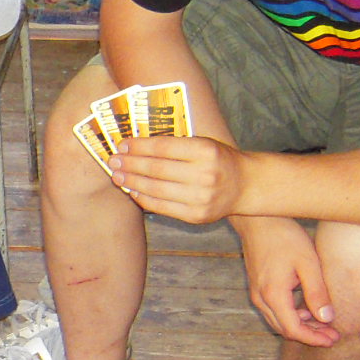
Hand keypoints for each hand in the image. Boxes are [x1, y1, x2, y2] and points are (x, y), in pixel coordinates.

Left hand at [111, 135, 244, 224]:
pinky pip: (162, 207)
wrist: (245, 185)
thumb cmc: (218, 159)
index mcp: (205, 150)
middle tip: (113, 161)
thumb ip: (174, 145)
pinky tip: (132, 191)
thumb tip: (135, 146)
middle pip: (157, 169)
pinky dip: (144, 199)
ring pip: (156, 189)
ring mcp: (201, 198)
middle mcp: (205, 174)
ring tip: (118, 176)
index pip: (163, 148)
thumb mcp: (202, 143)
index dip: (139, 146)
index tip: (122, 144)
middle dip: (130, 164)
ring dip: (132, 182)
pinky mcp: (197, 215)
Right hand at [236, 217, 339, 346]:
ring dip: (300, 326)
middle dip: (309, 335)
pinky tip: (306, 308)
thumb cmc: (284, 237)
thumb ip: (317, 293)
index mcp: (274, 295)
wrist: (257, 220)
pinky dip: (291, 316)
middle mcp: (261, 298)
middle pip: (285, 329)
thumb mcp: (308, 263)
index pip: (294, 330)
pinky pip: (274, 310)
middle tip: (332, 334)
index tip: (333, 339)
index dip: (314, 338)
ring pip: (278, 321)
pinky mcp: (257, 287)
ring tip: (323, 323)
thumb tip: (327, 318)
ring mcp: (256, 293)